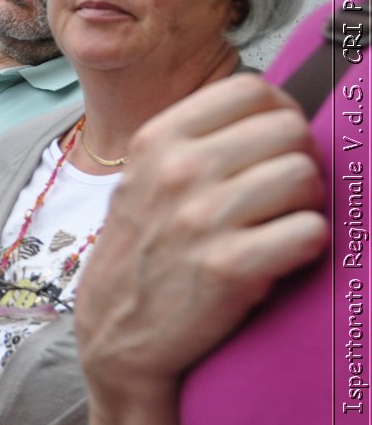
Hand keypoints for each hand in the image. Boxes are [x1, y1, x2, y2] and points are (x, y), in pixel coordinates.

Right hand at [76, 75, 327, 387]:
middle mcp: (176, 171)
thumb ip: (196, 140)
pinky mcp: (228, 268)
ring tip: (275, 227)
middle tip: (278, 196)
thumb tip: (274, 110)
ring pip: (304, 177)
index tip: (271, 147)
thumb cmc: (143, 252)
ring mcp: (200, 219)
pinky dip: (305, 247)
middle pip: (288, 130)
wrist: (115, 335)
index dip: (277, 114)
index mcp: (156, 140)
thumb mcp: (144, 178)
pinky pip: (310, 232)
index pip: (250, 90)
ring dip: (304, 205)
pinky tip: (277, 259)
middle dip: (297, 161)